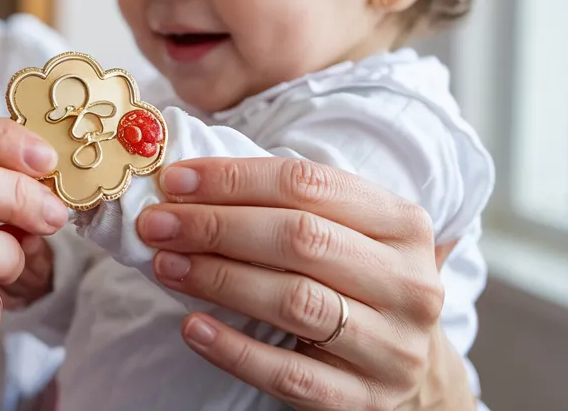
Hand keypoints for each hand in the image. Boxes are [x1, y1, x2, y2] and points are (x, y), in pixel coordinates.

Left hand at [136, 157, 475, 410]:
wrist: (408, 370)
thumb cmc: (357, 283)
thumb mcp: (346, 234)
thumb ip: (285, 205)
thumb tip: (188, 185)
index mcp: (403, 224)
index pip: (309, 185)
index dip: (235, 178)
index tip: (176, 179)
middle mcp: (408, 283)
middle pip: (300, 239)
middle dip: (216, 226)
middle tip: (159, 224)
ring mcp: (391, 346)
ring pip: (295, 302)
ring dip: (218, 280)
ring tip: (167, 266)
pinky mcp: (363, 400)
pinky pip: (288, 373)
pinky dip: (234, 349)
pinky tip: (193, 327)